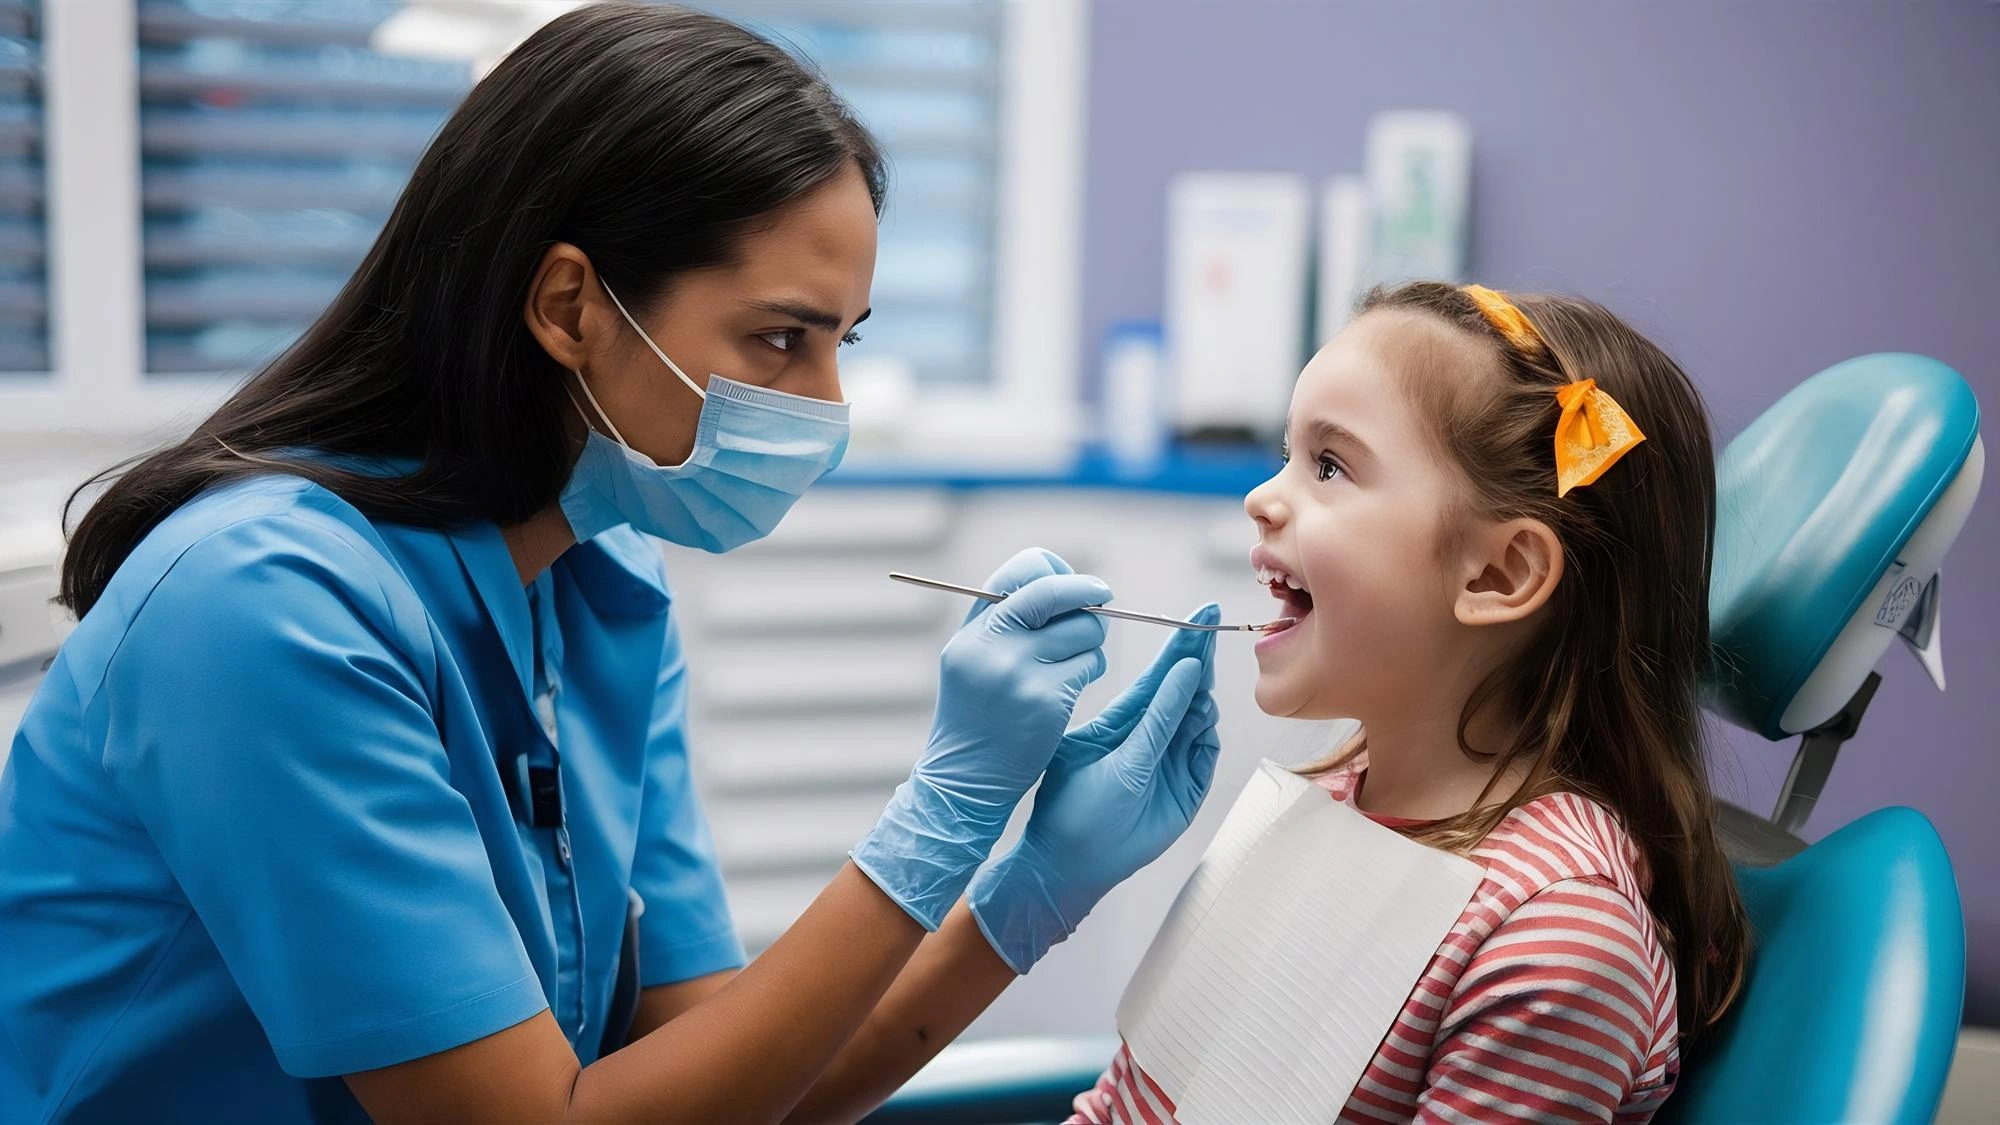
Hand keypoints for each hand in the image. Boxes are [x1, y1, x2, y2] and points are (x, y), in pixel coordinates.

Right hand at [852, 549, 1110, 929]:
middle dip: (1088, 591)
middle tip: (1104, 596)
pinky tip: (1073, 687)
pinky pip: (1090, 665)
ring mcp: (1019, 673)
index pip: (1019, 572)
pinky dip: (1090, 670)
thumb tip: (1060, 582)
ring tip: (1075, 662)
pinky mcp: (1047, 701)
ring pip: (1083, 629)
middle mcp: (991, 646)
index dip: (1052, 568)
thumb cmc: (977, 717)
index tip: (1070, 580)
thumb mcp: (972, 662)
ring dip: (1091, 641)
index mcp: (973, 633)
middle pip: (1055, 591)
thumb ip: (1003, 622)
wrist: (966, 781)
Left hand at [968, 606, 1223, 971]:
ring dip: (1201, 696)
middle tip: (1211, 628)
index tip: (1200, 614)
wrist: (1065, 864)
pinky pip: (1203, 757)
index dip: (1180, 647)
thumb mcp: (1103, 754)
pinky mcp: (1185, 792)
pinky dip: (1206, 736)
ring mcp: (1172, 765)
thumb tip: (1180, 671)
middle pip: (1185, 692)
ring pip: (1198, 721)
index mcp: (1126, 724)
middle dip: (1199, 661)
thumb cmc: (1068, 808)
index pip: (1160, 677)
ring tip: (1198, 676)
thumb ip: (1148, 719)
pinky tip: (1201, 715)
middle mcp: (1153, 739)